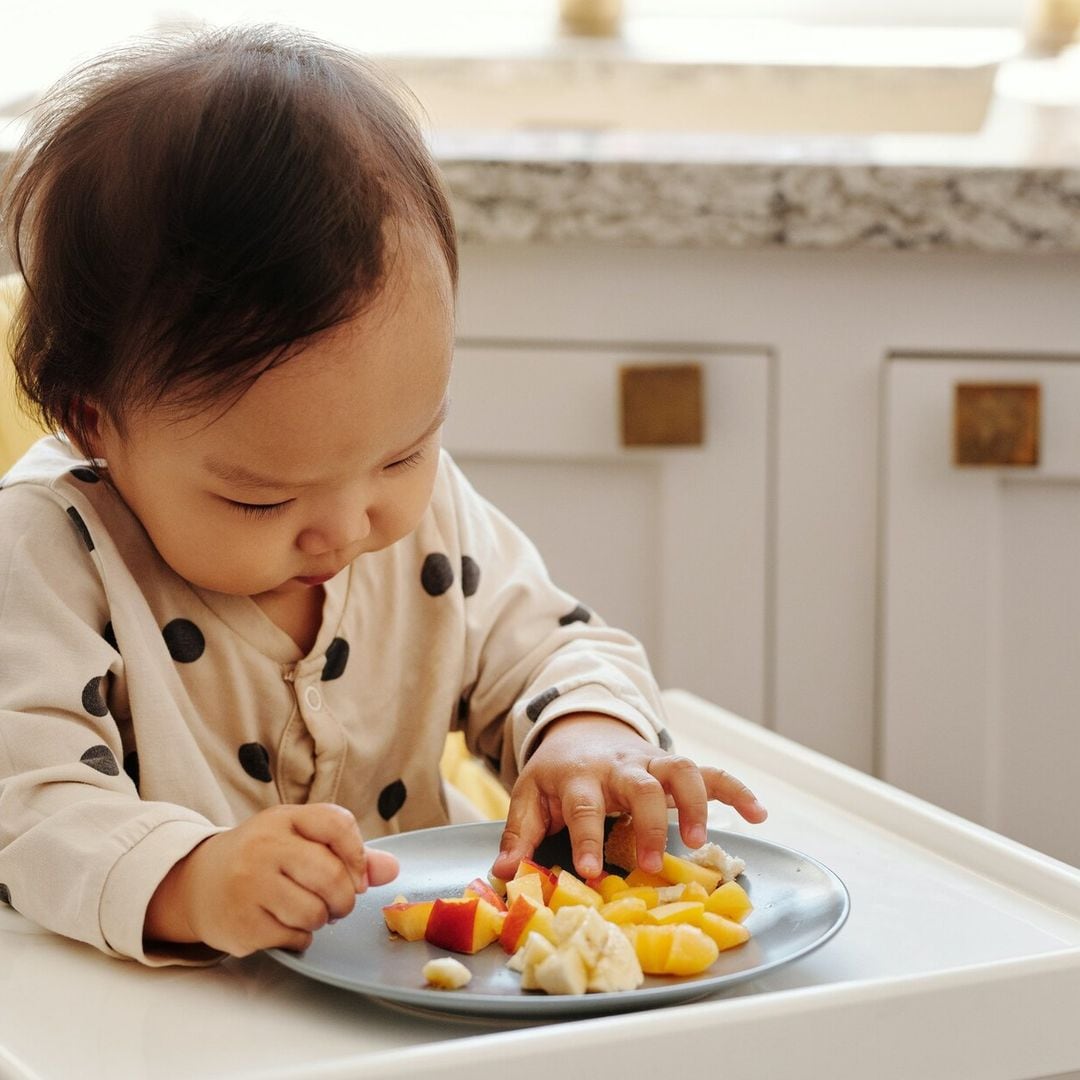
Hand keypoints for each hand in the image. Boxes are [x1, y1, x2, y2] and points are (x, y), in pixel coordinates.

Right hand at [144, 803, 398, 955]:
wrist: (198, 882)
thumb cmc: (262, 858)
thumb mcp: (299, 841)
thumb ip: (347, 852)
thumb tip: (392, 869)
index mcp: (284, 819)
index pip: (337, 824)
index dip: (358, 854)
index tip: (357, 874)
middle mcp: (264, 847)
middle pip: (331, 876)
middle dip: (345, 898)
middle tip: (338, 903)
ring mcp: (249, 885)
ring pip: (314, 912)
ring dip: (321, 920)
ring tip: (308, 912)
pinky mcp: (242, 923)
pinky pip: (294, 938)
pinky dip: (300, 938)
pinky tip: (285, 926)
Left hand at [491, 713, 766, 882]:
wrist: (579, 728)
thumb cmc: (556, 774)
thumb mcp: (529, 796)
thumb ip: (519, 834)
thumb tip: (504, 873)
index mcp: (579, 777)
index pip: (583, 806)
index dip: (587, 838)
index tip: (592, 872)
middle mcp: (619, 766)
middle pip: (639, 784)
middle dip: (648, 823)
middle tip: (650, 865)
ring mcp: (651, 763)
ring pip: (680, 769)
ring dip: (694, 802)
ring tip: (701, 840)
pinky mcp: (674, 767)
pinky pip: (712, 772)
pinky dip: (737, 789)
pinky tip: (758, 814)